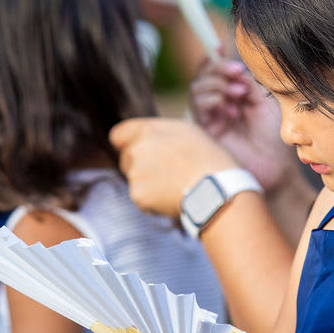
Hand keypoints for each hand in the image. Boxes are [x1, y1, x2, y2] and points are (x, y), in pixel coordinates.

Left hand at [110, 117, 241, 218]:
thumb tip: (155, 139)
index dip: (127, 143)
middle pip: (126, 159)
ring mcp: (135, 174)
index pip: (118, 135)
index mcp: (148, 130)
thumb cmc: (210, 159)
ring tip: (175, 186)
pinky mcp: (138, 196)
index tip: (138, 151)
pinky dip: (153, 202)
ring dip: (149, 184)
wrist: (215, 190)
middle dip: (140, 166)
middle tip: (167, 172)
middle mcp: (137, 149)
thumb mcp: (188, 132)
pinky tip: (173, 199)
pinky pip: (141, 199)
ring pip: (135, 180)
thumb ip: (162, 134)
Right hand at [189, 58, 295, 193]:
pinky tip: (231, 111)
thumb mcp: (265, 101)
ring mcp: (210, 118)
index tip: (222, 45)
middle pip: (203, 77)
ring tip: (239, 95)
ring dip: (217, 84)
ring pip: (196, 89)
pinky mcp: (204, 132)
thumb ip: (248, 83)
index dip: (215, 59)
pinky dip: (212, 100)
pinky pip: (197, 107)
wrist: (275, 167)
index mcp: (233, 96)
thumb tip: (234, 69)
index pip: (216, 72)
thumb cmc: (274, 136)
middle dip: (219, 69)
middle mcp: (218, 105)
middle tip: (238, 73)